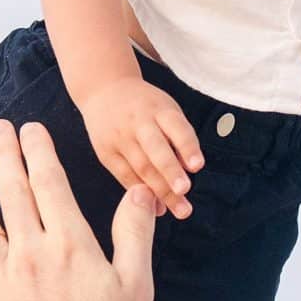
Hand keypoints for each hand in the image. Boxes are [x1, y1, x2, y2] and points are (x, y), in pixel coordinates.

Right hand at [79, 76, 203, 219]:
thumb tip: (189, 172)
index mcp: (159, 109)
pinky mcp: (106, 153)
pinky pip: (126, 176)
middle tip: (185, 191)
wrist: (103, 91)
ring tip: (180, 209)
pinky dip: (142, 193)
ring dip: (161, 191)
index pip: (176, 128)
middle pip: (155, 150)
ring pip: (141, 167)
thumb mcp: (165, 110)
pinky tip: (158, 208)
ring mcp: (119, 138)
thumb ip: (179, 138)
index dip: (187, 147)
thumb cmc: (145, 107)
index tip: (197, 166)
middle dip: (170, 171)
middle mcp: (138, 122)